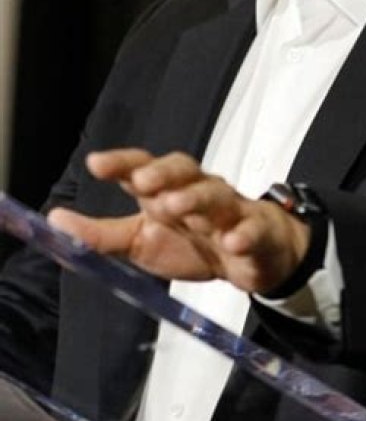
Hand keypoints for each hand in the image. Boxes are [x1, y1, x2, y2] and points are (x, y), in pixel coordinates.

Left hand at [47, 149, 310, 293]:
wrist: (252, 257)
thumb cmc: (193, 242)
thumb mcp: (141, 241)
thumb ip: (101, 235)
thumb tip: (53, 218)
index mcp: (166, 190)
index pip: (143, 167)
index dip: (122, 163)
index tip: (96, 164)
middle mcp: (198, 190)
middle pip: (184, 170)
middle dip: (163, 173)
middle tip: (142, 182)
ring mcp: (229, 210)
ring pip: (215, 195)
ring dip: (196, 198)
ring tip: (176, 206)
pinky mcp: (256, 233)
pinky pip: (251, 230)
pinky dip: (243, 234)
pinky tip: (232, 241)